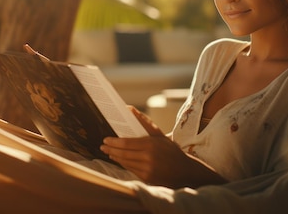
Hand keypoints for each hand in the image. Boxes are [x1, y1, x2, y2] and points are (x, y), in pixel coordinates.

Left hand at [100, 107, 226, 187]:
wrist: (184, 171)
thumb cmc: (171, 150)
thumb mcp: (159, 135)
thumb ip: (144, 122)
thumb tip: (130, 109)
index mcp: (151, 144)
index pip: (127, 143)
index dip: (114, 142)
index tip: (106, 139)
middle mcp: (149, 158)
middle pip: (123, 153)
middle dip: (111, 149)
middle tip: (103, 145)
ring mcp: (147, 170)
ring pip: (125, 162)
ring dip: (115, 157)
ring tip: (109, 152)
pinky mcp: (147, 178)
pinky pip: (131, 170)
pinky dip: (123, 164)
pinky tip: (119, 159)